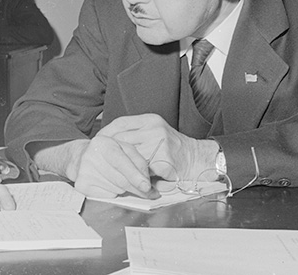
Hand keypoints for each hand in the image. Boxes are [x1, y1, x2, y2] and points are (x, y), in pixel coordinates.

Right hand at [62, 136, 157, 199]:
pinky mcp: (82, 186)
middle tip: (148, 191)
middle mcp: (90, 157)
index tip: (146, 187)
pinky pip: (107, 195)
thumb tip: (148, 184)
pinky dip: (113, 192)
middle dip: (137, 188)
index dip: (135, 176)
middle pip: (121, 180)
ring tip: (117, 178)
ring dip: (124, 188)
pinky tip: (108, 183)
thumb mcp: (124, 149)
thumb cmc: (106, 153)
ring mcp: (84, 173)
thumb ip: (139, 163)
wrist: (79, 157)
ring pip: (116, 189)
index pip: (120, 162)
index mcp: (102, 144)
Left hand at [99, 113, 219, 181]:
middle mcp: (154, 129)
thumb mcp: (155, 133)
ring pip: (129, 155)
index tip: (97, 142)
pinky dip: (136, 174)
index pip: (120, 123)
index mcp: (150, 120)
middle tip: (101, 159)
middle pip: (121, 139)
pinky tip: (134, 177)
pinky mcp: (164, 160)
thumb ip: (136, 133)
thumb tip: (107, 142)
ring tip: (115, 169)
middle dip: (110, 151)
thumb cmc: (174, 149)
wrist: (200, 160)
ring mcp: (159, 144)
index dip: (106, 133)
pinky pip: (141, 169)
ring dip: (121, 164)